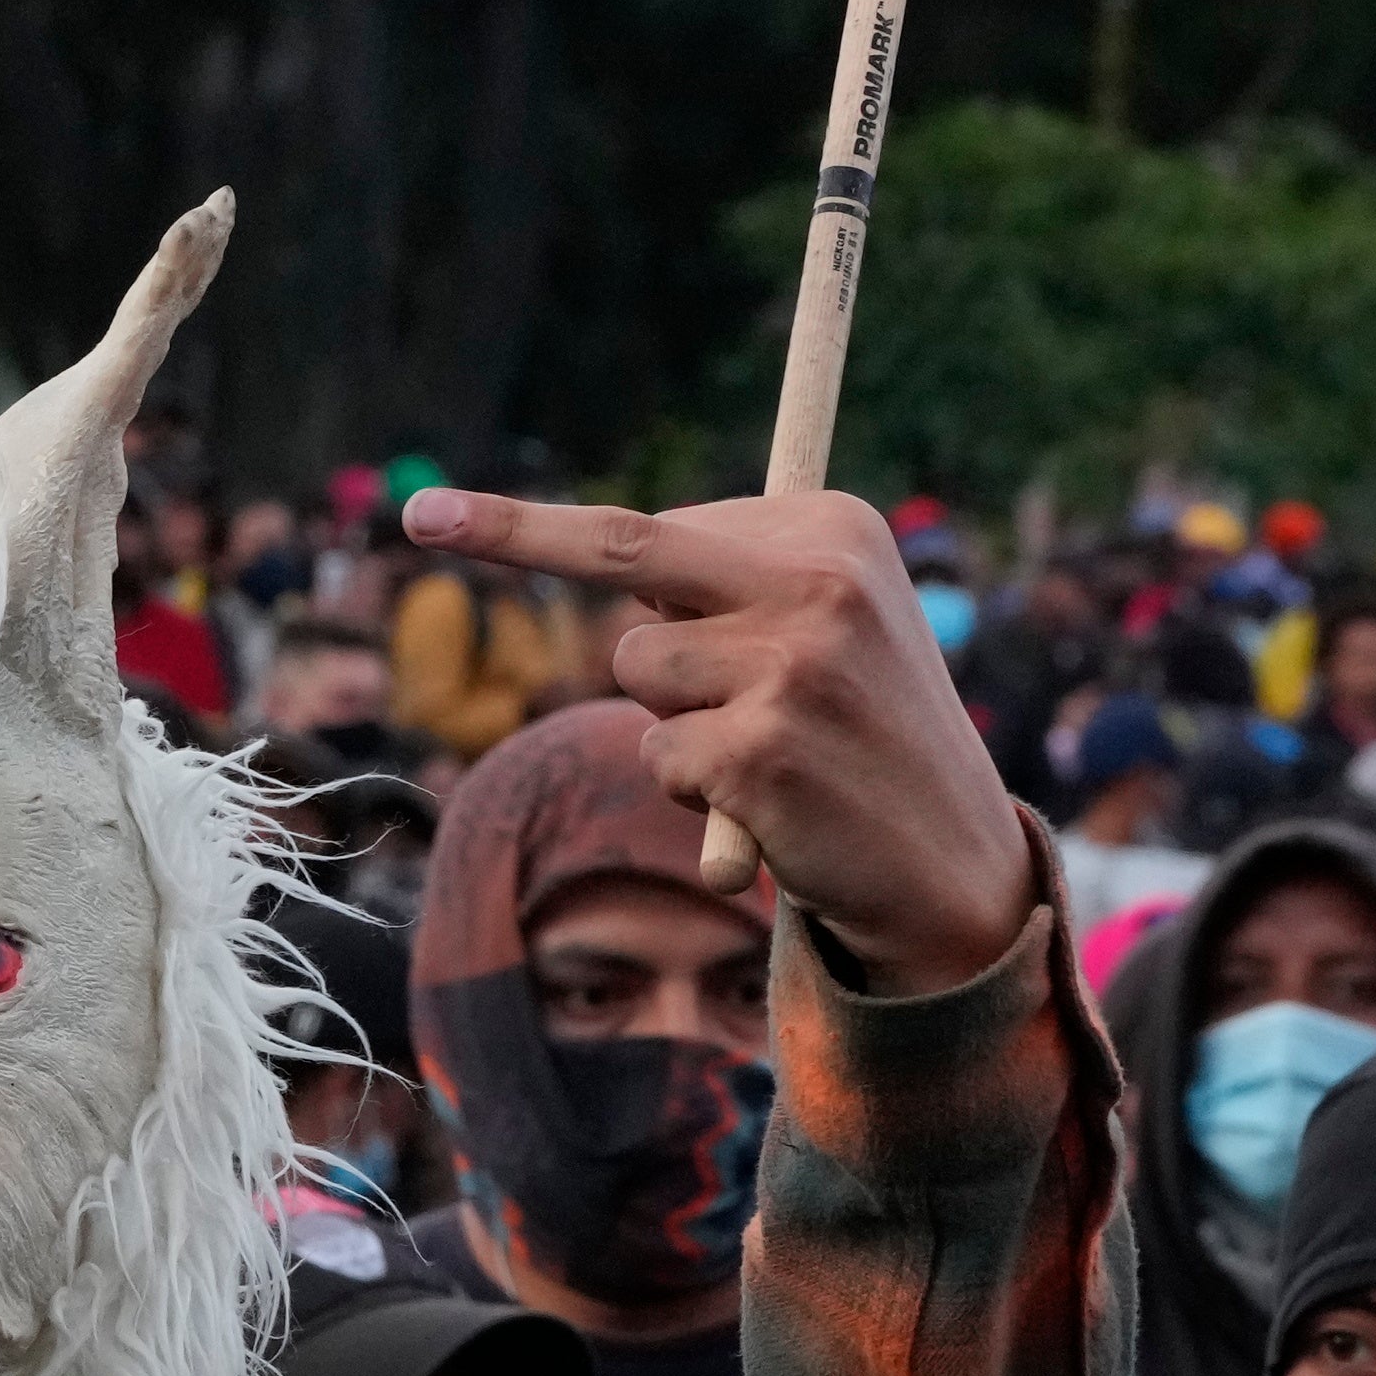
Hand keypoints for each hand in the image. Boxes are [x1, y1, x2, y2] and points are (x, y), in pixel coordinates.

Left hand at [402, 482, 1037, 991]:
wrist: (953, 865)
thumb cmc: (867, 737)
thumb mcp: (834, 628)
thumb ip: (732, 586)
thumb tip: (608, 559)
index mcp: (837, 531)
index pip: (660, 522)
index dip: (546, 530)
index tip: (445, 511)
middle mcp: (821, 584)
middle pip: (620, 554)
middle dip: (509, 532)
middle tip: (422, 514)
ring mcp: (791, 668)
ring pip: (637, 672)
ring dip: (671, 719)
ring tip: (763, 747)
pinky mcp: (760, 754)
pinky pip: (659, 757)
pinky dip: (692, 789)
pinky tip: (770, 803)